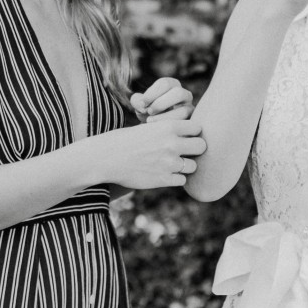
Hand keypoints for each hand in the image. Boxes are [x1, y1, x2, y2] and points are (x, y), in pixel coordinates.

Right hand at [91, 119, 205, 189]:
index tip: (185, 136)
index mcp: (168, 126)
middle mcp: (172, 144)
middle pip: (202, 146)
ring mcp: (169, 163)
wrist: (105, 158)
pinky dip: (176, 178)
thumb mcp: (147, 127)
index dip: (192, 132)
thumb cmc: (124, 140)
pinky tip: (164, 174)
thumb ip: (168, 130)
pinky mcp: (163, 179)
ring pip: (194, 166)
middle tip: (185, 152)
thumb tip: (190, 133)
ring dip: (186, 166)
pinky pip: (182, 180)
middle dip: (195, 149)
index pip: (198, 127)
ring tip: (171, 164)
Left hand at [131, 77, 193, 122]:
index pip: (165, 83)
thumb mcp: (140, 105)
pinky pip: (184, 125)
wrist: (155, 128)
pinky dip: (170, 127)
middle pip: (178, 93)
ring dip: (165, 117)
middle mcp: (184, 94)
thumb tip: (142, 105)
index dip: (151, 93)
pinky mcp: (191, 123)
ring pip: (184, 111)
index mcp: (172, 85)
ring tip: (150, 121)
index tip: (141, 104)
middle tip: (148, 111)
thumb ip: (137, 101)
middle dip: (160, 104)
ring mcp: (190, 109)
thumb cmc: (148, 113)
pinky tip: (158, 128)